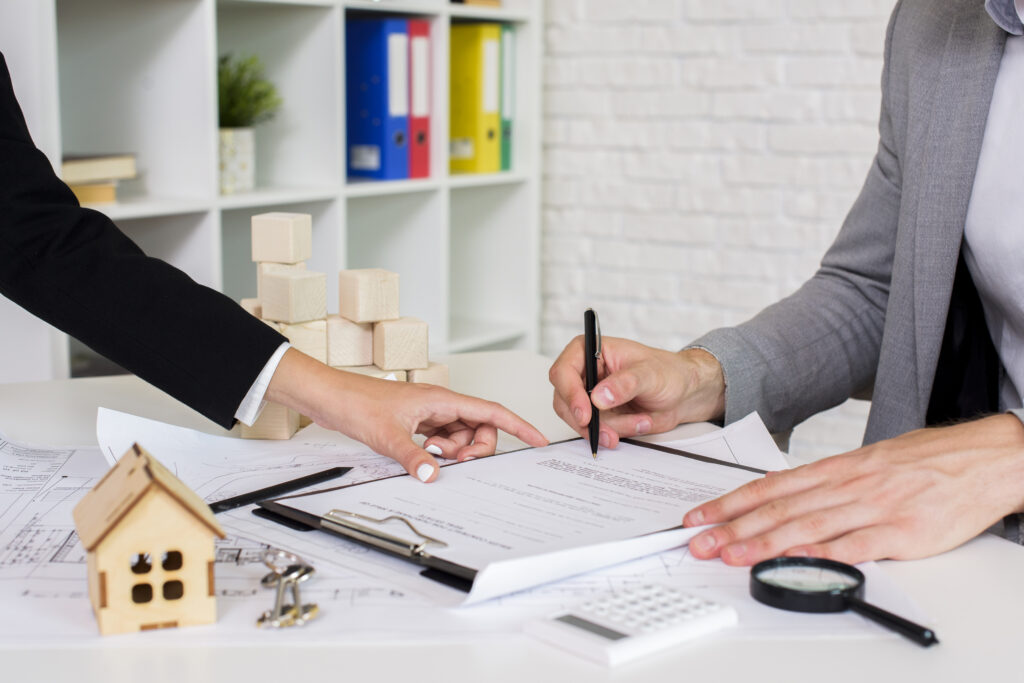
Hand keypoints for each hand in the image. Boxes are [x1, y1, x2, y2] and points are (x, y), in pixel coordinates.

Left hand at [266, 349, 547, 481]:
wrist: (330, 396)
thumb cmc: (356, 403)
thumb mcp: (387, 436)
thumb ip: (413, 458)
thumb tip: (434, 476)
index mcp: (442, 399)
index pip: (491, 411)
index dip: (518, 425)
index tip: (537, 439)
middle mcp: (440, 405)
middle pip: (479, 427)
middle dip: (475, 448)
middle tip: (453, 460)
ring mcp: (429, 414)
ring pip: (460, 436)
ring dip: (453, 451)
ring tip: (428, 455)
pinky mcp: (416, 423)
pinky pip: (441, 439)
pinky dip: (438, 452)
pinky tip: (422, 456)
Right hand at [548, 336, 725, 447]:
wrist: (683, 393)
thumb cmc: (667, 372)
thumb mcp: (650, 374)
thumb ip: (625, 384)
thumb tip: (599, 396)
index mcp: (590, 350)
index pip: (563, 372)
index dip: (570, 394)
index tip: (586, 414)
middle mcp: (584, 373)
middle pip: (564, 401)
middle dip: (589, 421)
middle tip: (609, 433)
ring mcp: (588, 396)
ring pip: (579, 421)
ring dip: (608, 428)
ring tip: (639, 422)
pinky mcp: (598, 415)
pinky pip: (594, 431)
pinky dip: (615, 434)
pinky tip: (638, 424)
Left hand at [683, 414, 1023, 564]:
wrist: (984, 457)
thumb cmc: (925, 461)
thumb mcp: (868, 462)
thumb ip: (826, 482)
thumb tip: (783, 493)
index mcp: (838, 468)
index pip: (771, 486)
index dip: (730, 501)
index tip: (700, 515)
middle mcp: (848, 485)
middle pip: (780, 507)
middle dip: (733, 524)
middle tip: (699, 540)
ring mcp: (874, 507)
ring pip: (808, 525)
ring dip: (764, 542)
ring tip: (730, 554)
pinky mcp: (903, 532)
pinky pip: (856, 544)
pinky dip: (823, 553)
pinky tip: (795, 559)